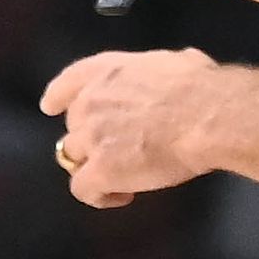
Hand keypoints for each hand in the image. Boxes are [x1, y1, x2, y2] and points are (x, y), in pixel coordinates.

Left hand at [41, 49, 222, 207]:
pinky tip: (122, 196)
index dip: (58, 97)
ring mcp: (91, 136)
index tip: (51, 106)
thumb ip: (162, 69)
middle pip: (74, 127)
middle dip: (93, 140)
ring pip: (74, 157)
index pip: (68, 82)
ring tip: (123, 178)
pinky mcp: (100, 169)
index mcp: (106, 71)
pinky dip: (99, 196)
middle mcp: (90, 101)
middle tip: (121, 152)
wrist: (208, 116)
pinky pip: (83, 189)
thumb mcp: (178, 62)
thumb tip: (182, 66)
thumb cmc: (202, 88)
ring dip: (94, 167)